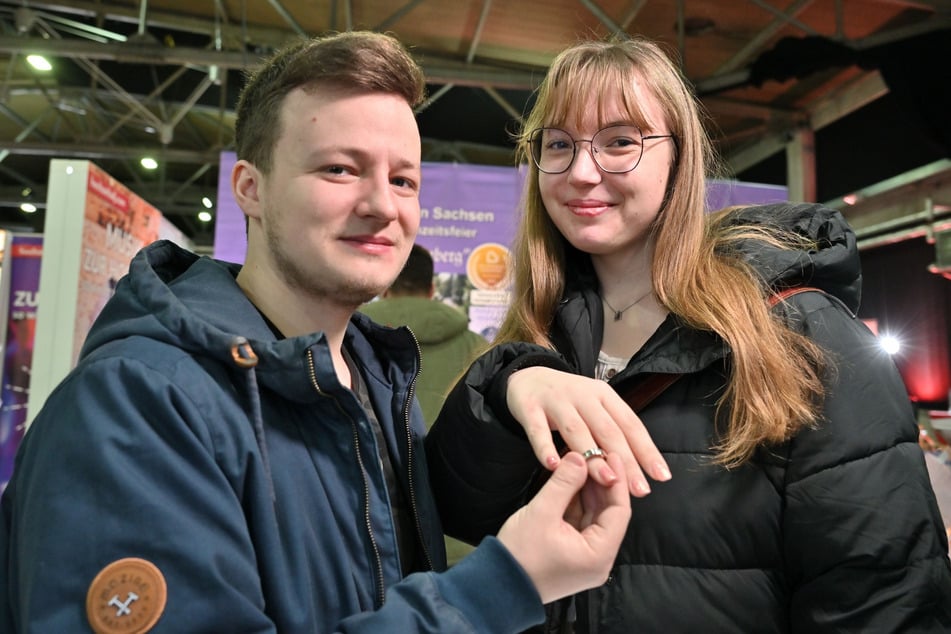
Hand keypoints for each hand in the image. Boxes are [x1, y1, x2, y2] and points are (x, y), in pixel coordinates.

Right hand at [497, 451, 630, 603]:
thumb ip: (563, 483)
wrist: (497, 586)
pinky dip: (576, 503)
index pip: (619, 511)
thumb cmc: (519, 556)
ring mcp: (585, 559)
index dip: (616, 480)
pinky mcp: (572, 555)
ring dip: (587, 491)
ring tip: (581, 464)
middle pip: (608, 513)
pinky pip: (581, 524)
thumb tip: (580, 458)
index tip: (610, 456)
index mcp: (598, 555)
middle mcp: (598, 560)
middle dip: (600, 483)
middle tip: (595, 455)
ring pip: (594, 517)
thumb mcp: (542, 512)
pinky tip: (570, 482)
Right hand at [507, 366, 670, 495]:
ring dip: (592, 456)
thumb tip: (636, 471)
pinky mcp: (530, 408)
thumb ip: (610, 434)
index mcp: (604, 396)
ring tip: (606, 480)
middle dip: (626, 460)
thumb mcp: (593, 409)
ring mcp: (556, 401)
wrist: (526, 377)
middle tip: (639, 490)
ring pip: (576, 430)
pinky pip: (537, 430)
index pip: (630, 424)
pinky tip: (552, 465)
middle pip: (608, 430)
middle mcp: (583, 395)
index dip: (647, 450)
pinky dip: (544, 447)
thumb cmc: (567, 401)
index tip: (662, 476)